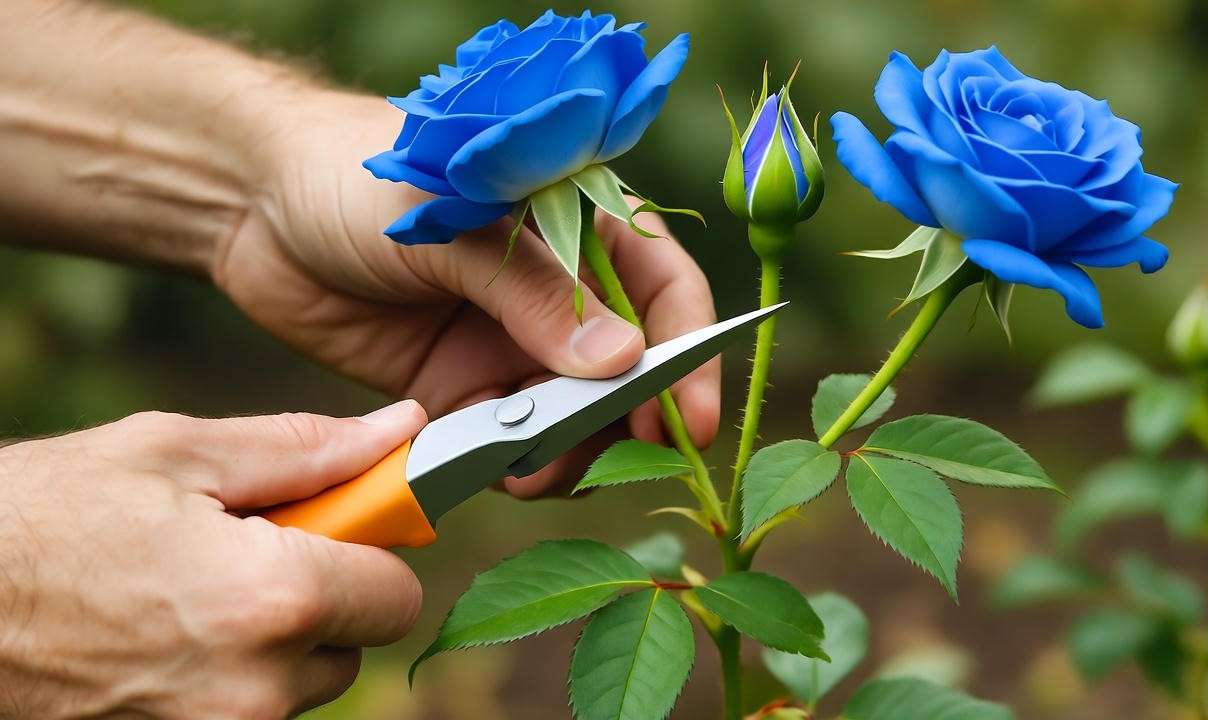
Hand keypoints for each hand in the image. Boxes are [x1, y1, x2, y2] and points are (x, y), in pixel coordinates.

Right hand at [0, 401, 426, 718]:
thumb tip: (400, 431)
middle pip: (352, 644)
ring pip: (298, 684)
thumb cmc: (43, 516)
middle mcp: (254, 691)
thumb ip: (306, 450)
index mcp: (270, 602)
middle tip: (248, 550)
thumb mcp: (176, 453)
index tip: (334, 524)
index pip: (398, 594)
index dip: (371, 550)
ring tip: (191, 590)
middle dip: (320, 595)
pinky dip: (229, 674)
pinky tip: (167, 632)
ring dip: (273, 640)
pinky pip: (245, 712)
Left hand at [212, 91, 718, 497]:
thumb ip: (532, 290)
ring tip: (534, 470)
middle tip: (611, 462)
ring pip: (571, 418)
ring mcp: (508, 342)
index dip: (688, 356)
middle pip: (627, 369)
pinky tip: (495, 471)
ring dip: (569, 454)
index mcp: (577, 225)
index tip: (686, 421)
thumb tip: (619, 360)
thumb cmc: (360, 177)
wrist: (252, 203)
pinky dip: (512, 465)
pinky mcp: (460, 387)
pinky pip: (507, 440)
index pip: (664, 291)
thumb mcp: (453, 223)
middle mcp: (556, 290)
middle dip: (629, 421)